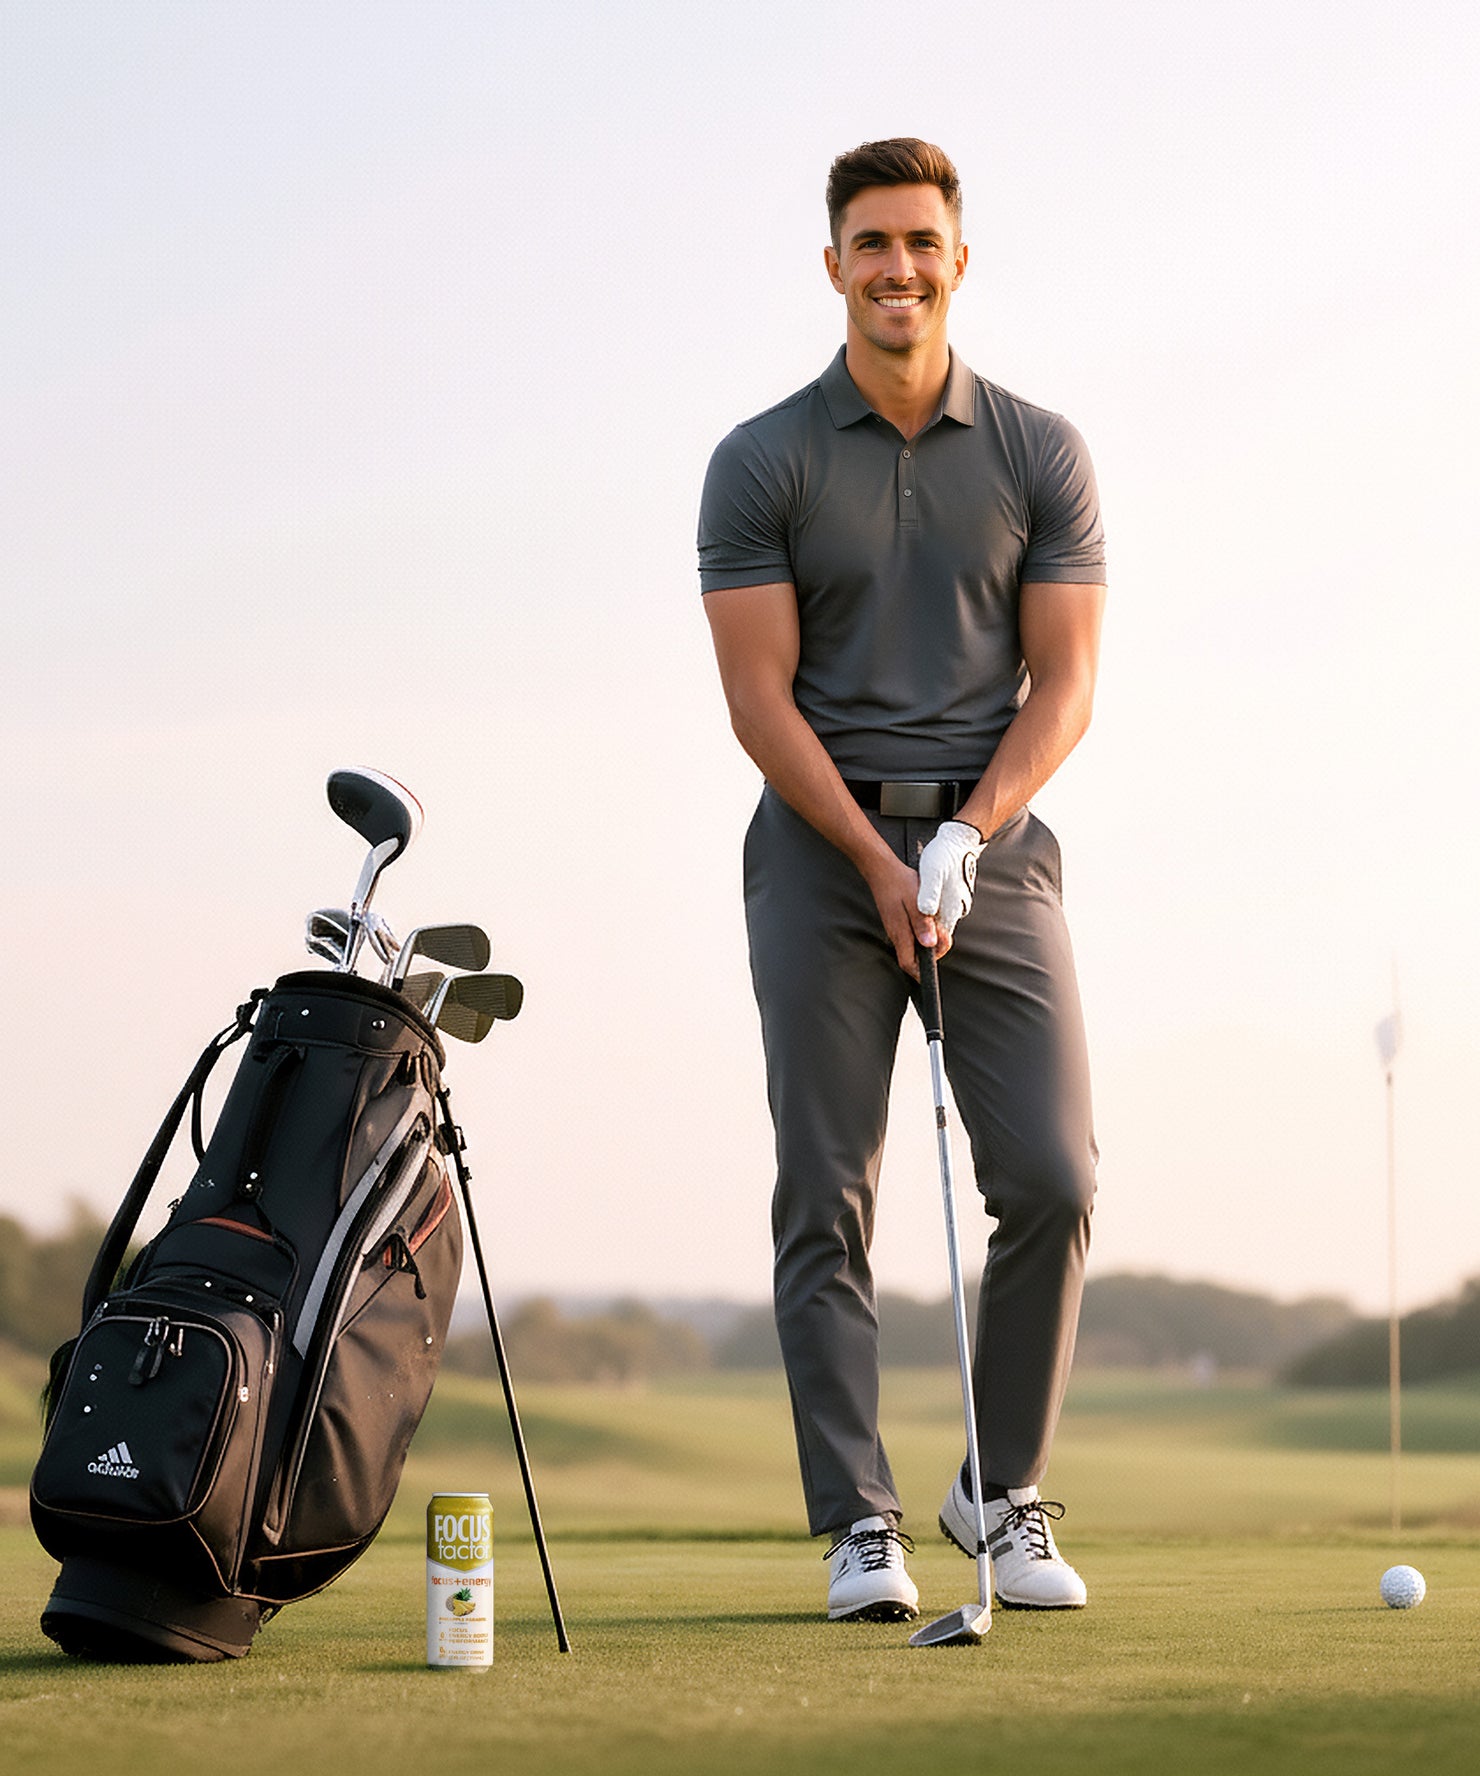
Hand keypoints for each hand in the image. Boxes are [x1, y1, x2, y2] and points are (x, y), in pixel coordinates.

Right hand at [862, 853, 940, 976]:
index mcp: (900, 933)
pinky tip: (928, 920)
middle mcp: (896, 934)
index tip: (933, 970)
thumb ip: (923, 924)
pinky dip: (922, 933)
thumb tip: (930, 943)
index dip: (921, 972)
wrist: (882, 869)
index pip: (908, 964)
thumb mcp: (916, 902)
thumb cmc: (899, 883)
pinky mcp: (896, 921)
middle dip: (930, 955)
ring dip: (927, 942)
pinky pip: (910, 935)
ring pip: (912, 946)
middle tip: (942, 938)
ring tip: (937, 926)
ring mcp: (895, 928)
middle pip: (912, 958)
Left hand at [916, 820, 985, 939]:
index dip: (927, 948)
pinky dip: (928, 909)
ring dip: (924, 921)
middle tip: (906, 930)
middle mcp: (956, 908)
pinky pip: (939, 909)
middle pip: (938, 932)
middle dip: (923, 935)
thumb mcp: (932, 876)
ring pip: (937, 920)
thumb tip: (926, 925)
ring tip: (909, 914)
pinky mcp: (954, 894)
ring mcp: (957, 901)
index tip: (914, 952)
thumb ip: (928, 900)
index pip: (940, 941)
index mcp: (950, 909)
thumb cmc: (945, 856)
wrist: (960, 839)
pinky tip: (919, 900)